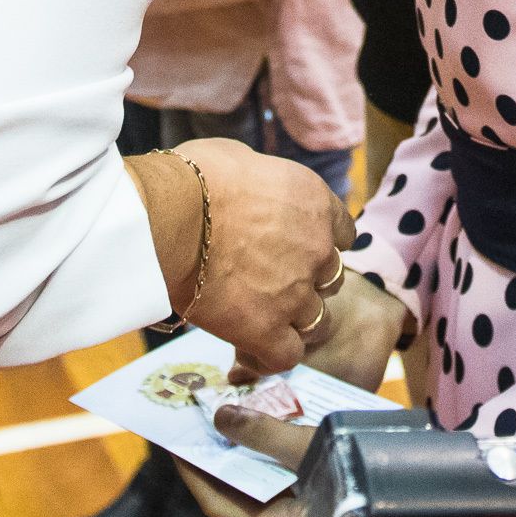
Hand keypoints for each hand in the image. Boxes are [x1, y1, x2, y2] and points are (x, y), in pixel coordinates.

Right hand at [178, 137, 350, 375]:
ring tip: (263, 319)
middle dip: (307, 283)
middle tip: (270, 283)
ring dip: (294, 322)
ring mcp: (295, 294)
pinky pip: (286, 356)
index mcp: (315, 204)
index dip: (320, 244)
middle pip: (330, 279)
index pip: (343, 234)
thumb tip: (248, 190)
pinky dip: (272, 356)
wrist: (172, 214)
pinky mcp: (266, 329)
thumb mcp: (242, 160)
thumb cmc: (196, 178)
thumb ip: (262, 185)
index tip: (298, 249)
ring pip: (317, 322)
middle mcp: (316, 250)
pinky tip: (252, 350)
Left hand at [187, 274, 411, 516]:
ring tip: (227, 410)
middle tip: (198, 414)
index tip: (172, 435)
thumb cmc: (361, 476)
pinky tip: (266, 422)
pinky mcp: (315, 505)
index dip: (191, 469)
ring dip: (241, 451)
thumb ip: (262, 433)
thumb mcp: (308, 447)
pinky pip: (278, 481)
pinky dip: (267, 454)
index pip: (214, 503)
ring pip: (255, 486)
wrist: (423, 496)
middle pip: (231, 493)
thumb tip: (219, 416)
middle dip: (215, 454)